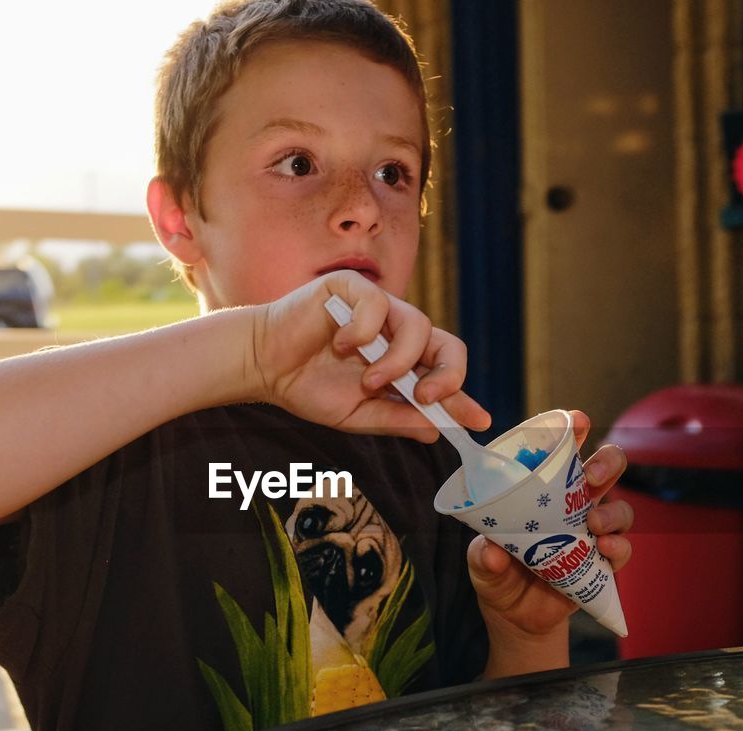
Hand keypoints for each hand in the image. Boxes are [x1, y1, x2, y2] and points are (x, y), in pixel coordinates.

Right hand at [249, 270, 490, 436]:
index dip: (463, 395)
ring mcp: (377, 308)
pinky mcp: (353, 288)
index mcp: (401, 361)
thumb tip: (436, 431)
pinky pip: (378, 305)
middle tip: (427, 397)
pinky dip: (364, 332)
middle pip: (447, 344)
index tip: (478, 419)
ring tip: (368, 381)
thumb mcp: (357, 414)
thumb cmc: (307, 386)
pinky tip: (342, 347)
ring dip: (398, 361)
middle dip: (447, 375)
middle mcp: (396, 332)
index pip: (443, 373)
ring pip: (418, 326)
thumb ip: (396, 418)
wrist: (263, 366)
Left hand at [469, 410, 632, 675]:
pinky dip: (618, 547)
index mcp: (544, 490)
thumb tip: (492, 551)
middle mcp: (574, 505)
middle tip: (593, 474)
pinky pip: (622, 549)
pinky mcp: (603, 563)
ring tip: (593, 525)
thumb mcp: (481, 563)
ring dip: (613, 512)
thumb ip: (483, 556)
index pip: (564, 451)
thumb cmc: (497, 573)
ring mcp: (592, 533)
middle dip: (607, 462)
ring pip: (620, 508)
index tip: (577, 421)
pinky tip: (604, 550)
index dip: (573, 430)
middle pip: (606, 469)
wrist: (514, 618)